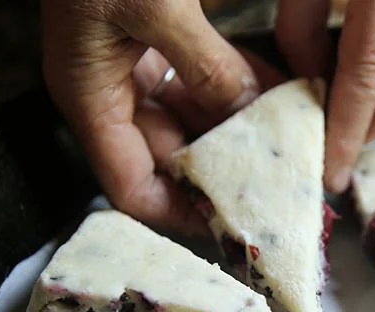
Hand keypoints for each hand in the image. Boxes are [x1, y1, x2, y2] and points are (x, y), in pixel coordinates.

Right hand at [41, 0, 285, 234]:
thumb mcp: (154, 6)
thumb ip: (206, 64)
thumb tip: (249, 110)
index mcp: (90, 97)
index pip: (130, 186)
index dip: (176, 214)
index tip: (227, 226)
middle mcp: (110, 90)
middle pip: (170, 156)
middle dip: (222, 168)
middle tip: (275, 180)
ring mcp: (134, 64)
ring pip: (192, 118)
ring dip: (235, 127)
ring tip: (284, 139)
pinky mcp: (157, 39)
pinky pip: (200, 78)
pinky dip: (235, 86)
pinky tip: (273, 91)